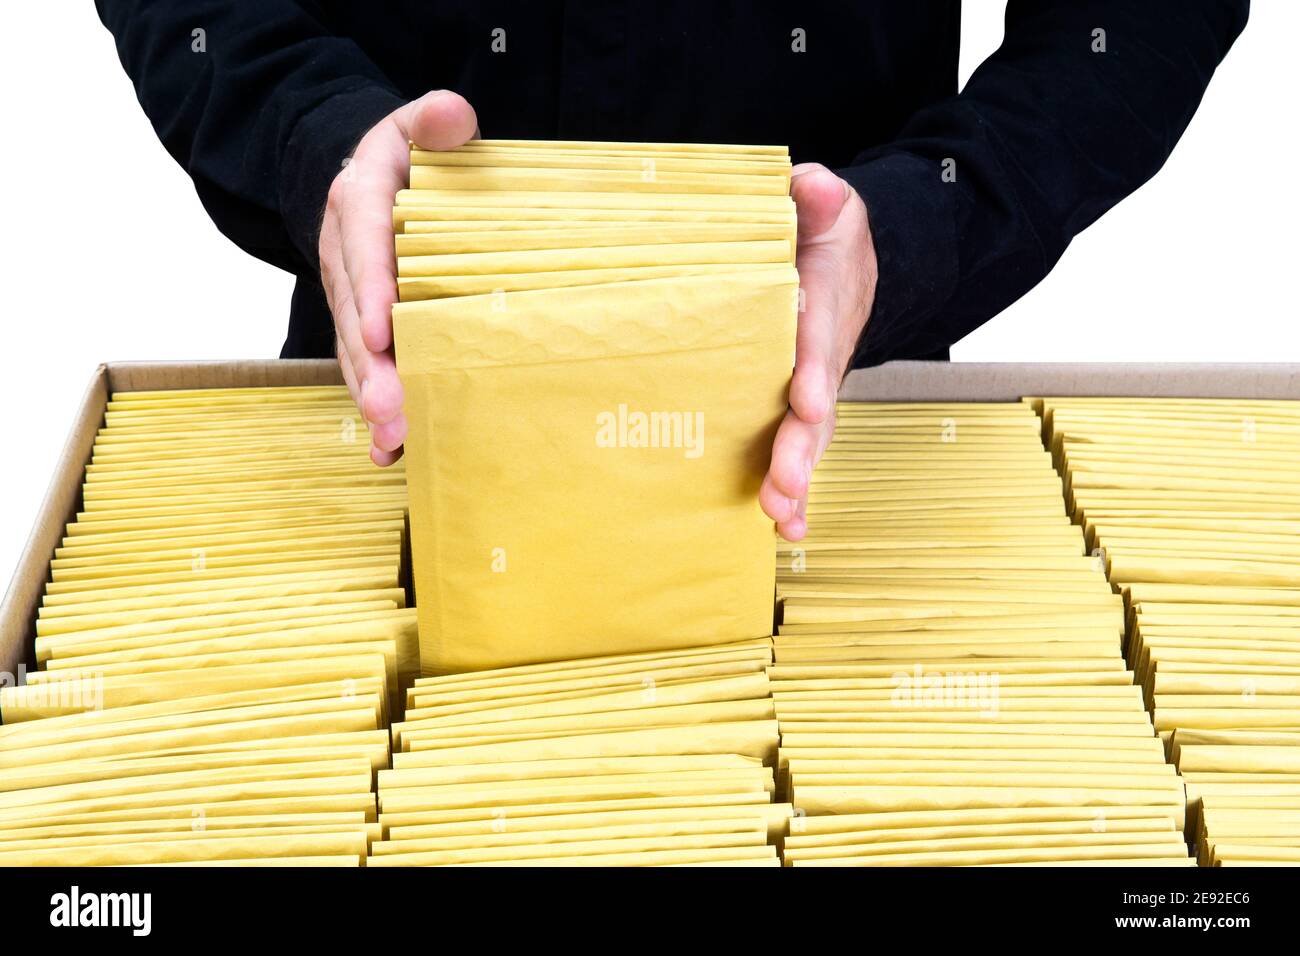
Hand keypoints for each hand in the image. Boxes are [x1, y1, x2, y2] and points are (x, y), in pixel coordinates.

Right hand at [319, 90, 477, 465]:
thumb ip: (434, 121)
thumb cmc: (403, 160)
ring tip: (393, 440)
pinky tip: (391, 454)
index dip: (371, 289)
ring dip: (373, 398)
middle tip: (391, 410)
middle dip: (372, 368)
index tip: (383, 330)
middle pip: (356, 317)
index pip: (363, 247)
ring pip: (357, 354)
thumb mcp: (413, 127)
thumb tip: (454, 113)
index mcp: (359, 205)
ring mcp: (351, 299)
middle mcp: (346, 259)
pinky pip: (365, 369)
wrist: (363, 180)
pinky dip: (375, 409)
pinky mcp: (364, 328)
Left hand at [759, 164, 878, 540]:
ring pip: (809, 441)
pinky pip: (797, 450)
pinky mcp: (796, 410)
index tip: (807, 400)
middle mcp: (822, 359)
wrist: (848, 268)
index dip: (814, 370)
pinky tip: (783, 528)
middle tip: (783, 485)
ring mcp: (811, 390)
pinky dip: (794, 490)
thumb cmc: (826, 240)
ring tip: (780, 518)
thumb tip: (809, 185)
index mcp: (822, 307)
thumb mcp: (829, 207)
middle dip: (801, 449)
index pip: (818, 339)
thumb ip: (819, 198)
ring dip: (796, 480)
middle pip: (816, 410)